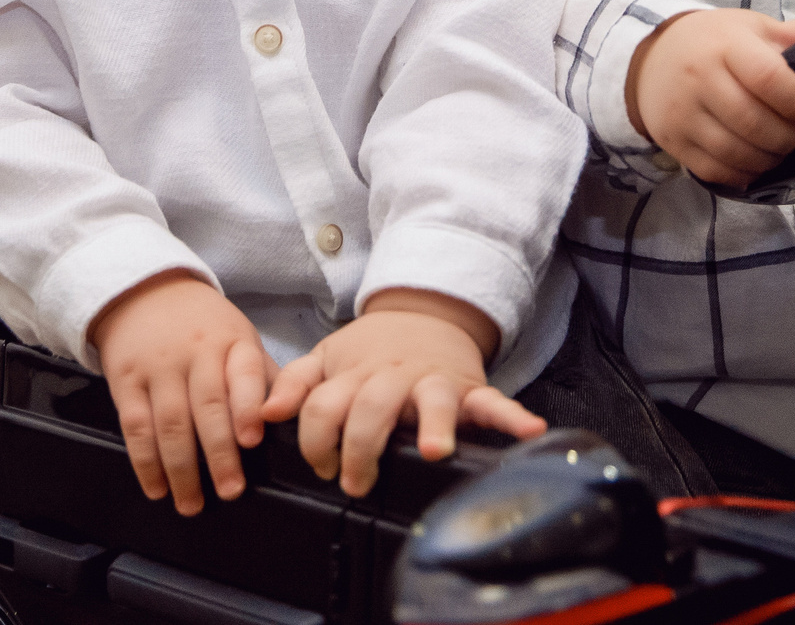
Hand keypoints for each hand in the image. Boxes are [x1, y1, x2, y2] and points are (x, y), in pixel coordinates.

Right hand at [88, 271, 273, 514]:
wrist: (147, 292)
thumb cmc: (205, 326)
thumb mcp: (240, 337)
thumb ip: (264, 378)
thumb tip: (293, 419)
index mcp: (232, 342)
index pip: (243, 373)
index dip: (247, 407)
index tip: (252, 440)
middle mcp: (196, 352)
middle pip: (207, 406)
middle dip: (219, 454)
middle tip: (230, 491)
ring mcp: (158, 366)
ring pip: (170, 422)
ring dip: (181, 469)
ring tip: (192, 503)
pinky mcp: (126, 380)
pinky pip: (135, 426)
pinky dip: (144, 462)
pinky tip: (157, 488)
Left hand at [259, 290, 543, 495]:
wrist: (424, 314)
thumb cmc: (370, 350)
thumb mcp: (326, 358)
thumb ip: (293, 385)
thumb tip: (265, 415)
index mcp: (354, 374)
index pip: (323, 407)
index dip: (314, 440)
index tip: (321, 466)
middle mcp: (393, 378)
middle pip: (372, 407)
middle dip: (361, 444)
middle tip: (355, 481)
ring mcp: (433, 383)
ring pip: (431, 401)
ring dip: (434, 423)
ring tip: (435, 448)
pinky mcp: (469, 388)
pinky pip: (494, 402)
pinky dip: (513, 417)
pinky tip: (530, 431)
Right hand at [626, 3, 794, 186]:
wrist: (650, 59)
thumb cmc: (712, 41)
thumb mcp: (753, 27)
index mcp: (725, 46)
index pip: (769, 79)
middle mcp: (700, 79)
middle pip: (756, 123)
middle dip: (788, 136)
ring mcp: (684, 114)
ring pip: (737, 152)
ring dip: (769, 158)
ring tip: (780, 148)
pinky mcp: (674, 142)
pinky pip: (716, 170)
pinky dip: (743, 173)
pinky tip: (755, 161)